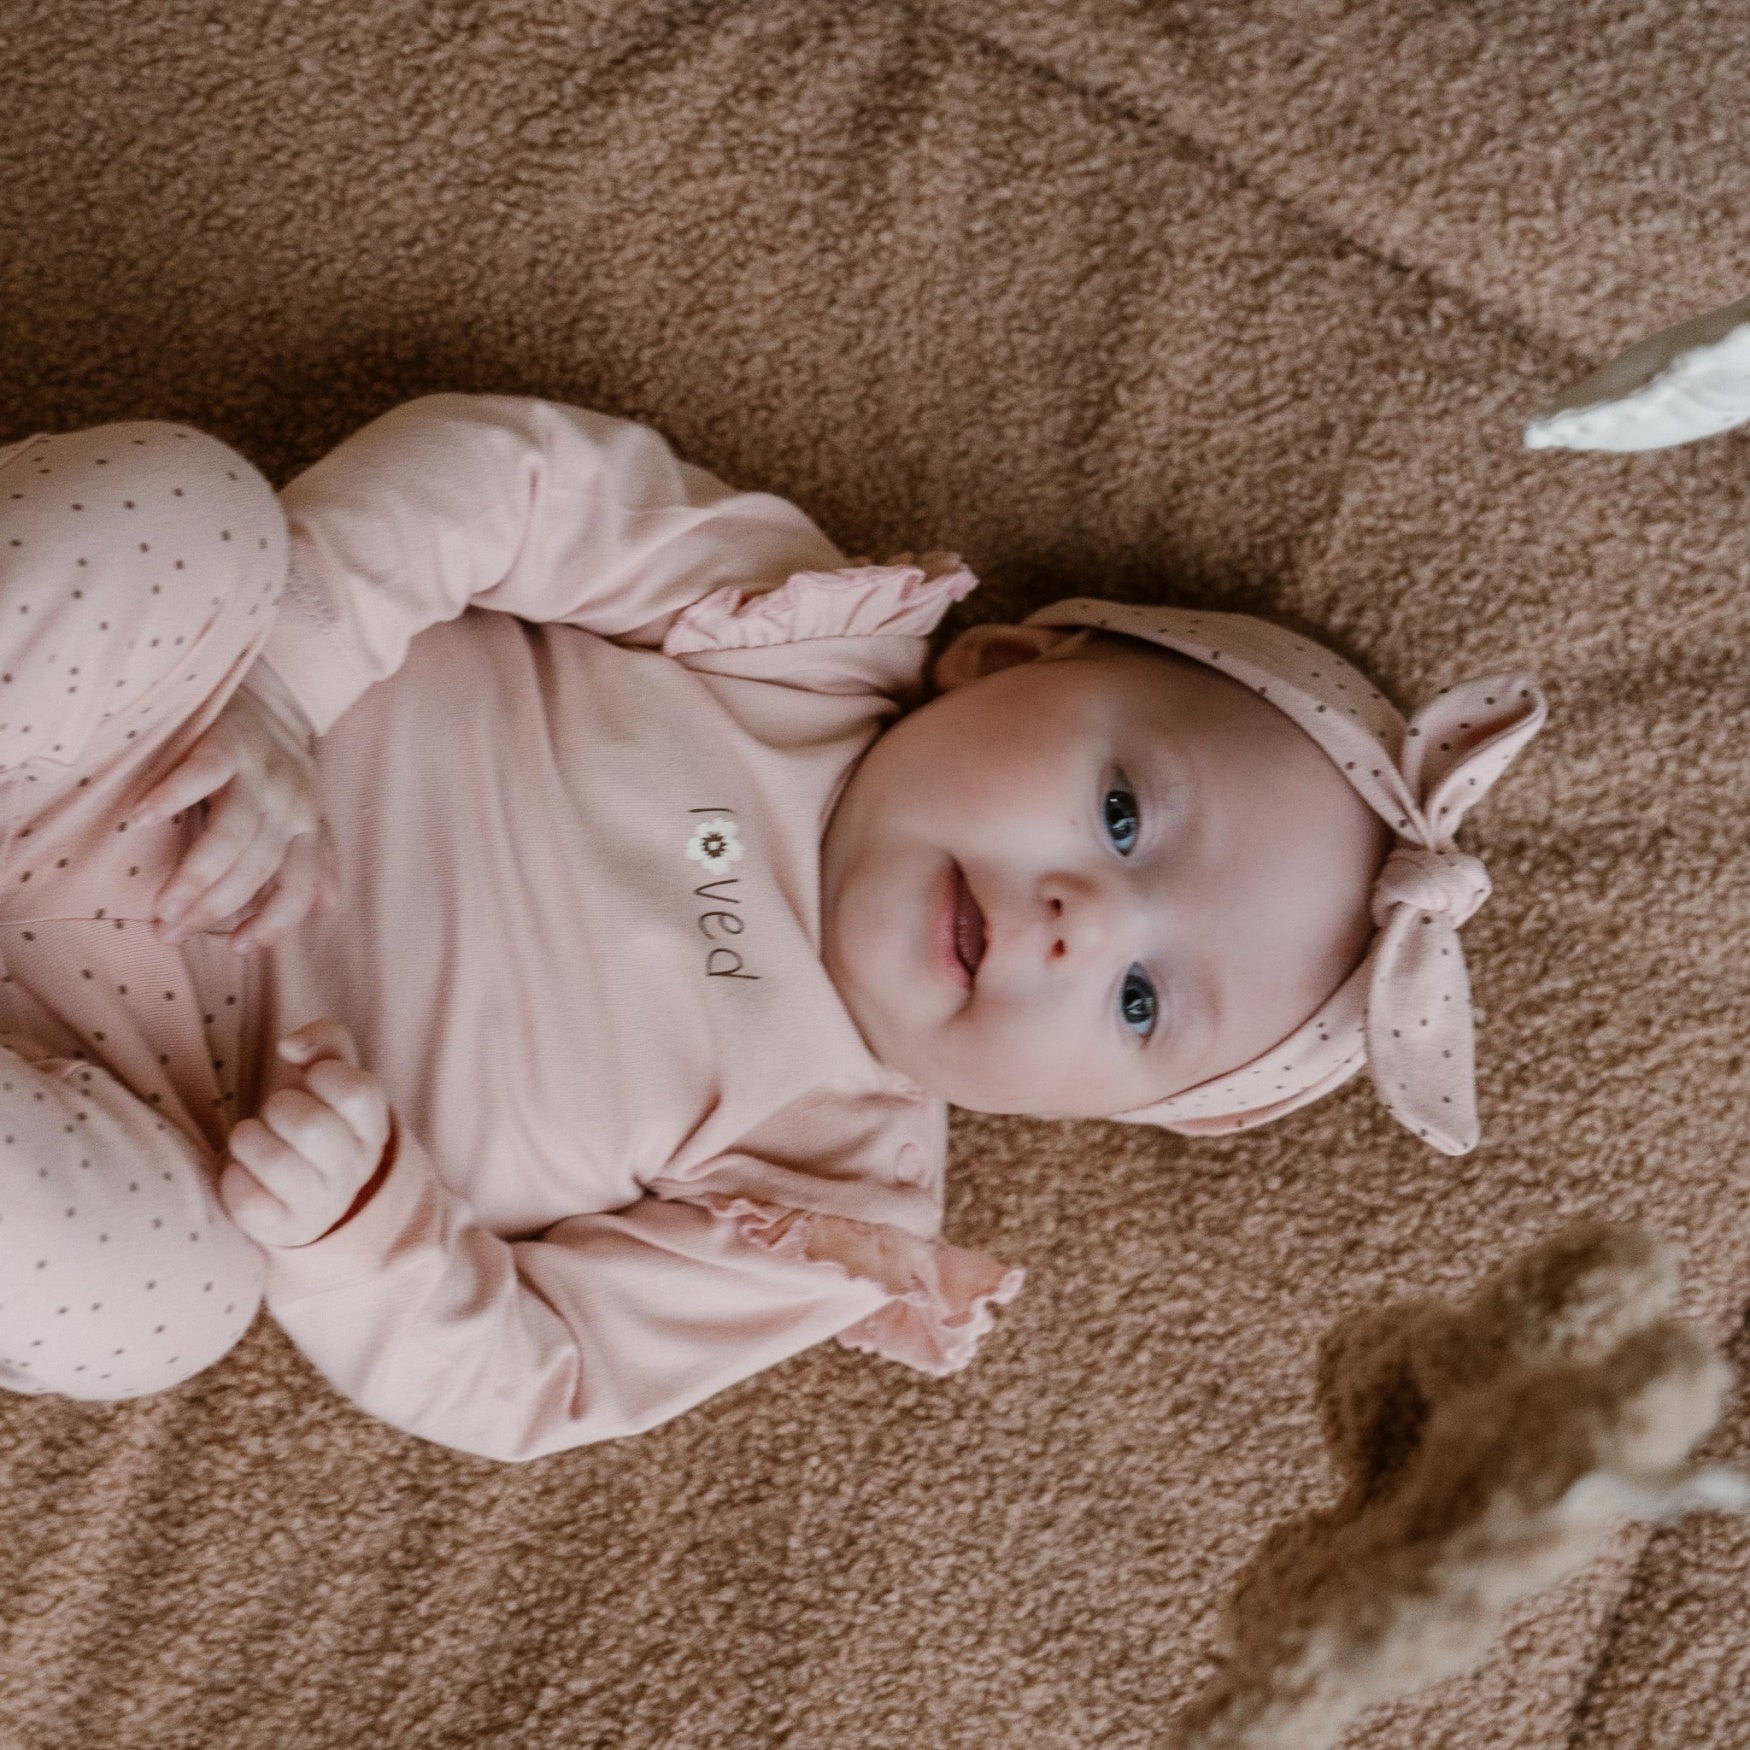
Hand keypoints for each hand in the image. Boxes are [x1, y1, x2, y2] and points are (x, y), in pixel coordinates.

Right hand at [131, 667, 338, 953]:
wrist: (275, 692)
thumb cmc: (281, 766)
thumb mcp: (308, 813)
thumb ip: (316, 859)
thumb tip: (330, 909)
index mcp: (308, 826)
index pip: (297, 886)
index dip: (273, 922)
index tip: (238, 949)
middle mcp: (291, 803)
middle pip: (255, 867)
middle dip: (214, 906)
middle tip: (170, 932)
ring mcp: (261, 772)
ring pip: (232, 834)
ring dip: (197, 874)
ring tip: (162, 905)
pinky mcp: (229, 740)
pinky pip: (201, 774)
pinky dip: (171, 798)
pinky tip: (141, 823)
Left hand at [219, 1019, 392, 1247]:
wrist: (303, 1187)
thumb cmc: (314, 1113)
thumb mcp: (330, 1071)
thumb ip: (324, 1040)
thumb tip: (290, 1046)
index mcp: (372, 1126)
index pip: (358, 1091)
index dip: (324, 1074)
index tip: (313, 1079)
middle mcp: (354, 1168)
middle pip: (311, 1126)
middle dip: (279, 1107)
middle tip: (278, 1112)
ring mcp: (321, 1203)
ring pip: (274, 1162)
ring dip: (249, 1139)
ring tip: (255, 1140)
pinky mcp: (282, 1228)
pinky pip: (245, 1198)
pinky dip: (233, 1176)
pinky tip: (245, 1172)